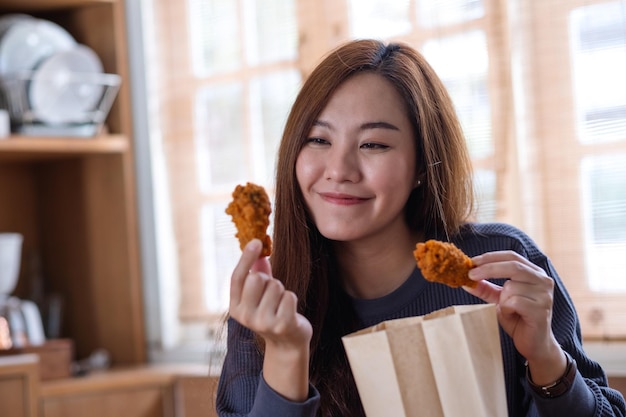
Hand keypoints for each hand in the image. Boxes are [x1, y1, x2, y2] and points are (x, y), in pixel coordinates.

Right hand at [229, 239, 312, 399]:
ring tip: (280, 305)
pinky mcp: (281, 325)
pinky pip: (289, 295)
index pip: (237, 277)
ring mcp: (262, 322)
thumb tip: (258, 249)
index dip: (246, 258)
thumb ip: (256, 272)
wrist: (287, 343)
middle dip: (269, 280)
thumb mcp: (260, 295)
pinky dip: (291, 298)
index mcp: (235, 307)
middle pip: (256, 278)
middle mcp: (245, 316)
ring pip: (275, 285)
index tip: (256, 241)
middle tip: (272, 294)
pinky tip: (289, 311)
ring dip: (282, 291)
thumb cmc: (272, 312)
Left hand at [464, 251, 566, 383]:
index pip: (512, 256)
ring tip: (507, 309)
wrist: (534, 344)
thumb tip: (466, 279)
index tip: (472, 262)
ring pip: (511, 286)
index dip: (491, 257)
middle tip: (470, 274)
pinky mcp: (542, 310)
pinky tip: (513, 315)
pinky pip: (514, 302)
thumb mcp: (499, 300)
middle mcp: (543, 280)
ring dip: (501, 299)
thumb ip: (486, 288)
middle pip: (513, 265)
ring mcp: (545, 295)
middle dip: (489, 269)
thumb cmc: (518, 318)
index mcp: (534, 273)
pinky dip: (506, 309)